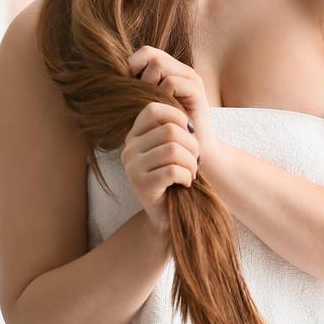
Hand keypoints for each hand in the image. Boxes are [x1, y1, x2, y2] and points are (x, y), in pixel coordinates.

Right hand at [121, 101, 199, 233]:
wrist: (170, 213)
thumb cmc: (175, 176)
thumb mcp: (172, 147)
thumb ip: (173, 128)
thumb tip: (187, 118)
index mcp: (134, 136)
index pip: (152, 109)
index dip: (177, 115)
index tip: (189, 131)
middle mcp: (128, 150)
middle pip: (169, 130)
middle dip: (191, 145)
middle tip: (195, 160)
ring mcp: (132, 168)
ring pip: (173, 150)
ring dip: (191, 162)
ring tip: (191, 172)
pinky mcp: (141, 186)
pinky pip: (173, 170)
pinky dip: (187, 176)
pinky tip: (186, 183)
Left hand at [126, 45, 219, 156]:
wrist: (191, 150)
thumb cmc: (163, 130)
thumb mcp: (145, 106)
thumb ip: (134, 89)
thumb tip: (108, 78)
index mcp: (170, 70)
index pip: (145, 52)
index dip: (131, 65)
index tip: (126, 88)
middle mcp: (181, 70)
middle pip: (149, 54)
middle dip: (137, 74)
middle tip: (137, 97)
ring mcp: (190, 78)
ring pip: (158, 64)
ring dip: (147, 85)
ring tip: (149, 105)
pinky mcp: (197, 90)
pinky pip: (171, 82)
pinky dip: (161, 95)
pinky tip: (162, 110)